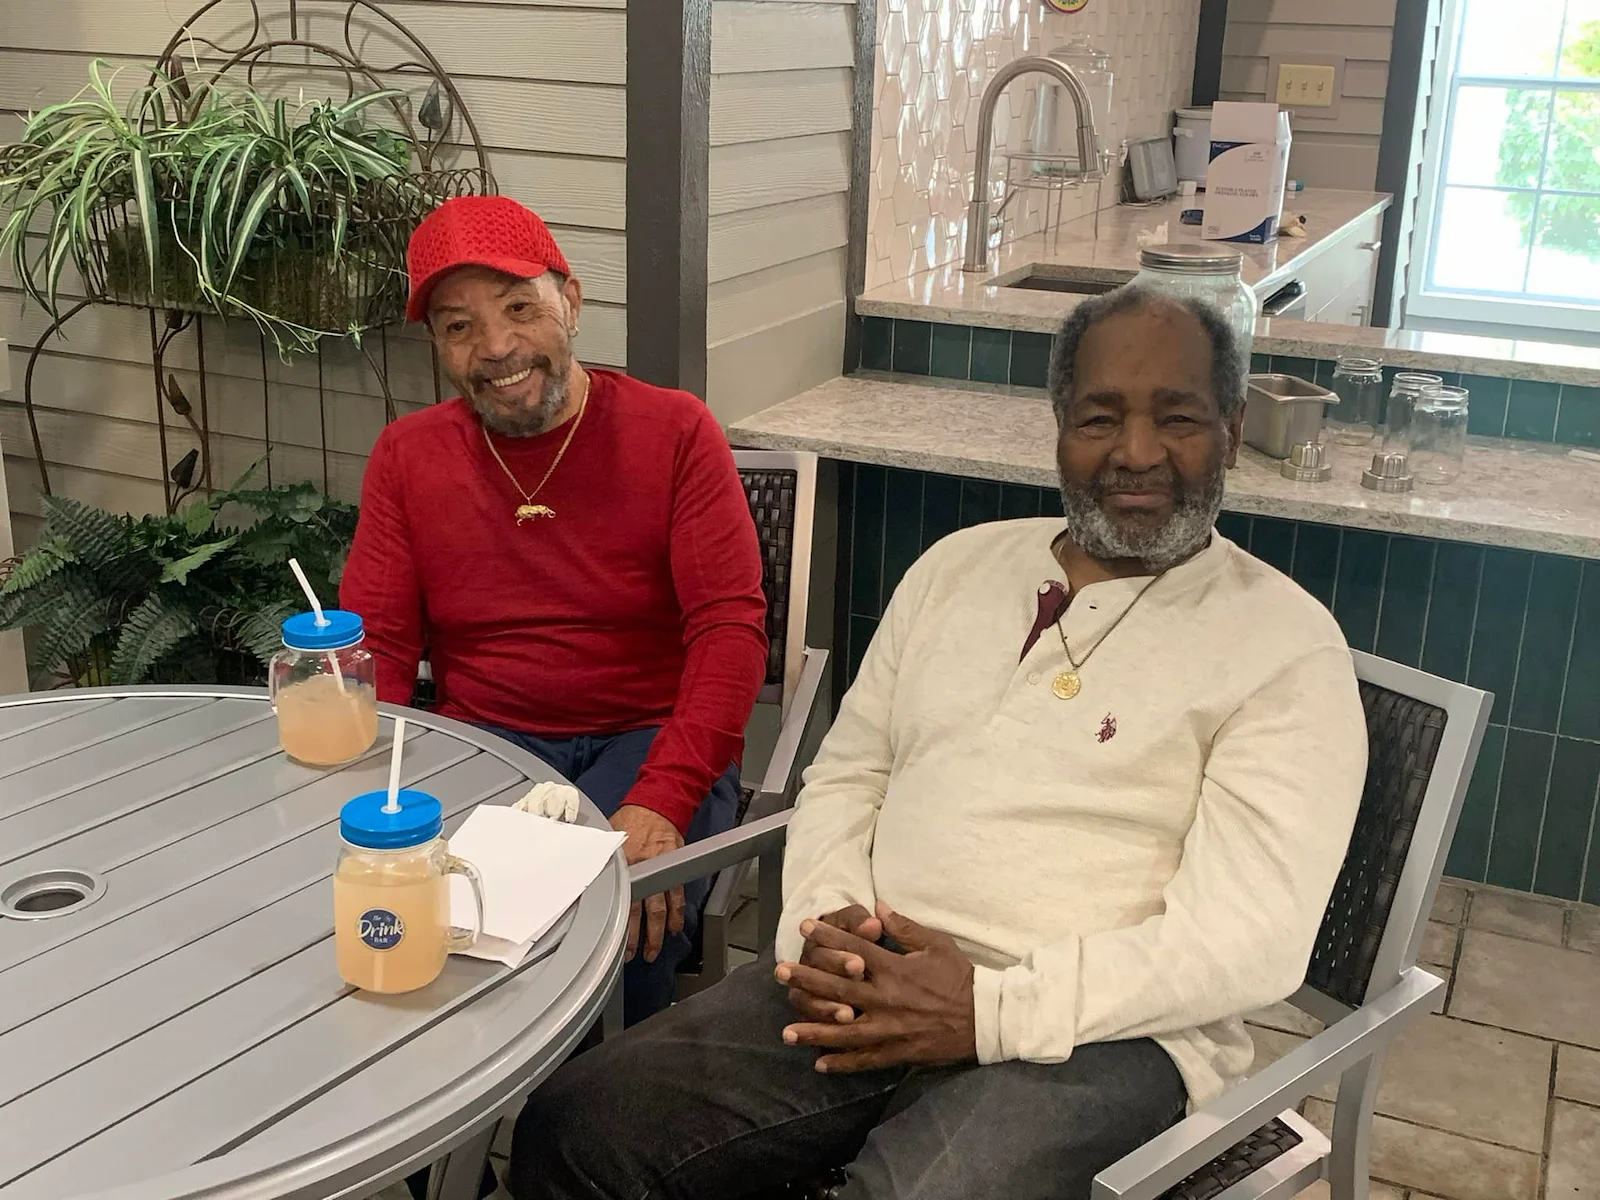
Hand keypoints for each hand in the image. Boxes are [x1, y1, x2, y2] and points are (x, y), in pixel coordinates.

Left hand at [610, 804, 684, 962]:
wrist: (659, 804)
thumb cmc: (631, 819)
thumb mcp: (610, 837)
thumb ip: (604, 858)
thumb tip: (586, 872)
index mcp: (624, 865)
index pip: (621, 904)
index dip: (620, 927)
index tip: (616, 944)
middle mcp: (643, 872)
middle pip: (641, 913)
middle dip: (639, 938)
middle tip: (636, 956)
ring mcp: (661, 872)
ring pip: (661, 910)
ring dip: (659, 933)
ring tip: (655, 950)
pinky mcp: (675, 869)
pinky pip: (677, 897)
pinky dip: (677, 914)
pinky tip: (675, 928)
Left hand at [774, 903, 975, 1073]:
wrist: (985, 1018)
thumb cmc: (959, 977)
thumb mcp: (935, 944)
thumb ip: (904, 927)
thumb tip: (878, 905)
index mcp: (894, 968)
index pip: (853, 948)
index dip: (827, 936)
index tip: (804, 927)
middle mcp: (885, 998)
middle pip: (838, 987)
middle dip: (806, 979)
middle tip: (779, 972)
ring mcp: (889, 1028)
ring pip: (843, 1031)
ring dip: (813, 1031)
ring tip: (786, 1033)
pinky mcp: (897, 1051)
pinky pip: (865, 1060)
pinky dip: (842, 1063)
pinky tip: (819, 1065)